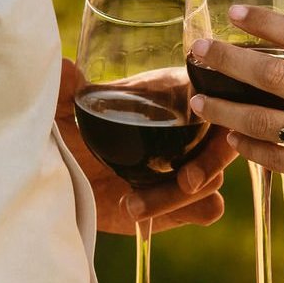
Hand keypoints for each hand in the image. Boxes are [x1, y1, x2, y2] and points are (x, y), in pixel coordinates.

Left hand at [57, 59, 235, 234]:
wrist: (63, 187)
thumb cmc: (69, 140)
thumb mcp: (63, 115)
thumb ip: (63, 91)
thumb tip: (66, 67)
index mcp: (168, 97)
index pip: (209, 96)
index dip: (214, 108)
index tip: (203, 121)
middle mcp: (185, 131)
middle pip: (220, 142)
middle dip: (208, 163)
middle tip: (185, 181)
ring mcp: (187, 167)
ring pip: (213, 179)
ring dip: (177, 196)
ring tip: (132, 204)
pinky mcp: (184, 203)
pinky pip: (208, 208)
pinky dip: (187, 212)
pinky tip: (145, 215)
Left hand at [186, 5, 283, 238]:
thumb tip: (282, 50)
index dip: (266, 21)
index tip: (233, 10)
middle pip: (274, 76)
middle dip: (228, 61)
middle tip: (196, 50)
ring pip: (265, 121)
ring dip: (225, 108)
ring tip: (198, 100)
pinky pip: (276, 158)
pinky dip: (249, 147)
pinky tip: (231, 136)